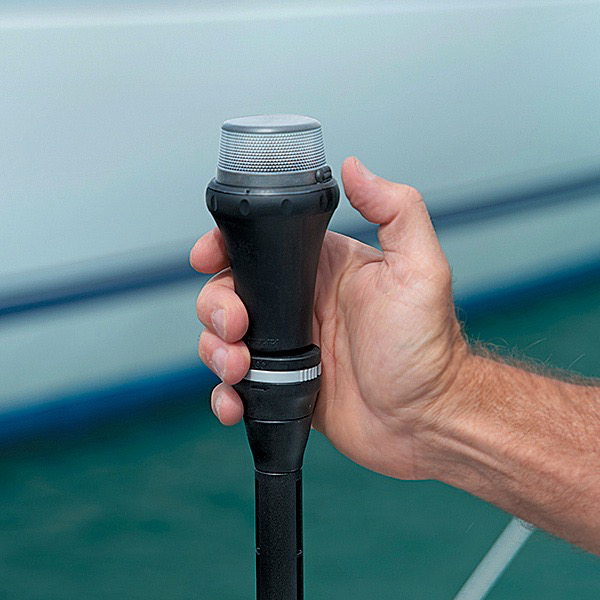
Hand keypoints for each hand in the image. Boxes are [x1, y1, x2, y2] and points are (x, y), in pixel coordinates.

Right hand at [190, 157, 468, 479]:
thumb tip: (356, 167)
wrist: (423, 421)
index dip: (224, 246)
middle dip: (216, 307)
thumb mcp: (419, 270)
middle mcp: (298, 302)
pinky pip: (237, 384)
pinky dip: (224, 393)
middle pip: (229, 291)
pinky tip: (235, 401)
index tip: (207, 257)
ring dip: (215, 350)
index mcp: (321, 268)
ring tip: (239, 368)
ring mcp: (287, 344)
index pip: (259, 244)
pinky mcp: (281, 382)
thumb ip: (396, 211)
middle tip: (238, 328)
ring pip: (223, 337)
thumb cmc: (426, 348)